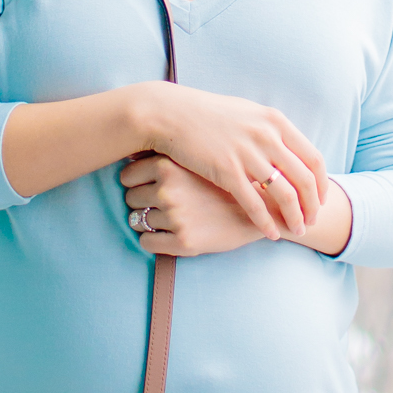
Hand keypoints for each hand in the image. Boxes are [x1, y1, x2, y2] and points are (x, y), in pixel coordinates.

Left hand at [121, 156, 269, 257]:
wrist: (264, 206)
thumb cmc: (227, 178)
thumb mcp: (197, 157)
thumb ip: (167, 151)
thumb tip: (129, 149)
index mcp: (169, 166)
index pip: (127, 176)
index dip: (137, 182)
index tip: (150, 186)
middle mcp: (169, 191)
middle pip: (130, 198)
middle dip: (143, 202)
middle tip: (164, 203)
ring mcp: (176, 217)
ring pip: (137, 221)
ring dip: (149, 222)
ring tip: (172, 217)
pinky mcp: (183, 241)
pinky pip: (146, 243)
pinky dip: (153, 241)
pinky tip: (171, 234)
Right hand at [140, 85, 327, 240]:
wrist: (172, 114)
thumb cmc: (208, 115)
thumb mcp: (248, 115)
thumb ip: (271, 131)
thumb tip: (289, 150)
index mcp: (275, 121)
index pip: (313, 158)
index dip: (321, 183)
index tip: (320, 200)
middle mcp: (267, 136)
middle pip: (305, 179)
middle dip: (313, 206)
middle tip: (312, 221)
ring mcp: (248, 153)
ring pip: (285, 194)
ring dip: (295, 217)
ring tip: (296, 231)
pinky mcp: (227, 170)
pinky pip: (255, 204)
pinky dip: (266, 222)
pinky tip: (270, 234)